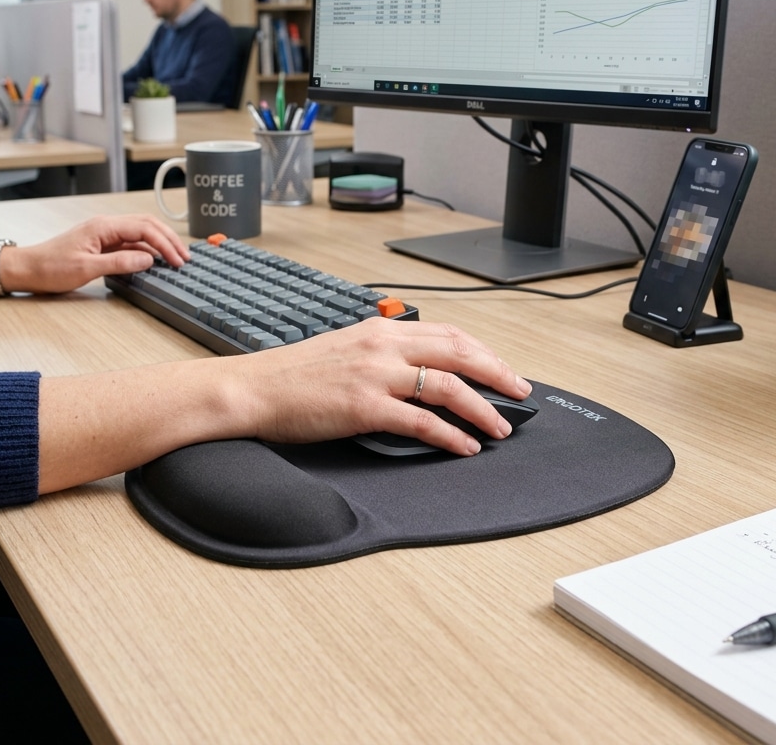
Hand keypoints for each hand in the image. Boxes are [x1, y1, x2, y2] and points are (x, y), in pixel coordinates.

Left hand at [2, 215, 189, 293]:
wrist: (27, 268)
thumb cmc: (50, 268)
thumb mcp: (86, 268)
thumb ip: (120, 263)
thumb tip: (148, 259)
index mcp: (103, 226)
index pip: (144, 228)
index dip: (165, 243)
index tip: (178, 260)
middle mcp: (105, 225)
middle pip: (146, 225)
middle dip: (169, 239)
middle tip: (185, 256)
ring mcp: (103, 233)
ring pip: (140, 231)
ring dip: (160, 242)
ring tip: (176, 256)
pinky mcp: (101, 243)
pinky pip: (130, 241)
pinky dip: (147, 248)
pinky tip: (155, 258)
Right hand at [225, 317, 531, 455]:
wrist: (254, 389)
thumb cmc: (293, 376)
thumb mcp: (345, 350)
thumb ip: (382, 355)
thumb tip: (417, 373)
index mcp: (380, 330)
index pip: (448, 333)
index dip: (483, 352)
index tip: (502, 369)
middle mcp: (383, 346)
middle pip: (459, 352)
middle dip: (497, 373)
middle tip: (520, 393)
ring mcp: (375, 375)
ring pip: (447, 386)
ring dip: (482, 408)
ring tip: (500, 427)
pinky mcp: (364, 406)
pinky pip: (421, 421)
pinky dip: (450, 434)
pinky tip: (465, 445)